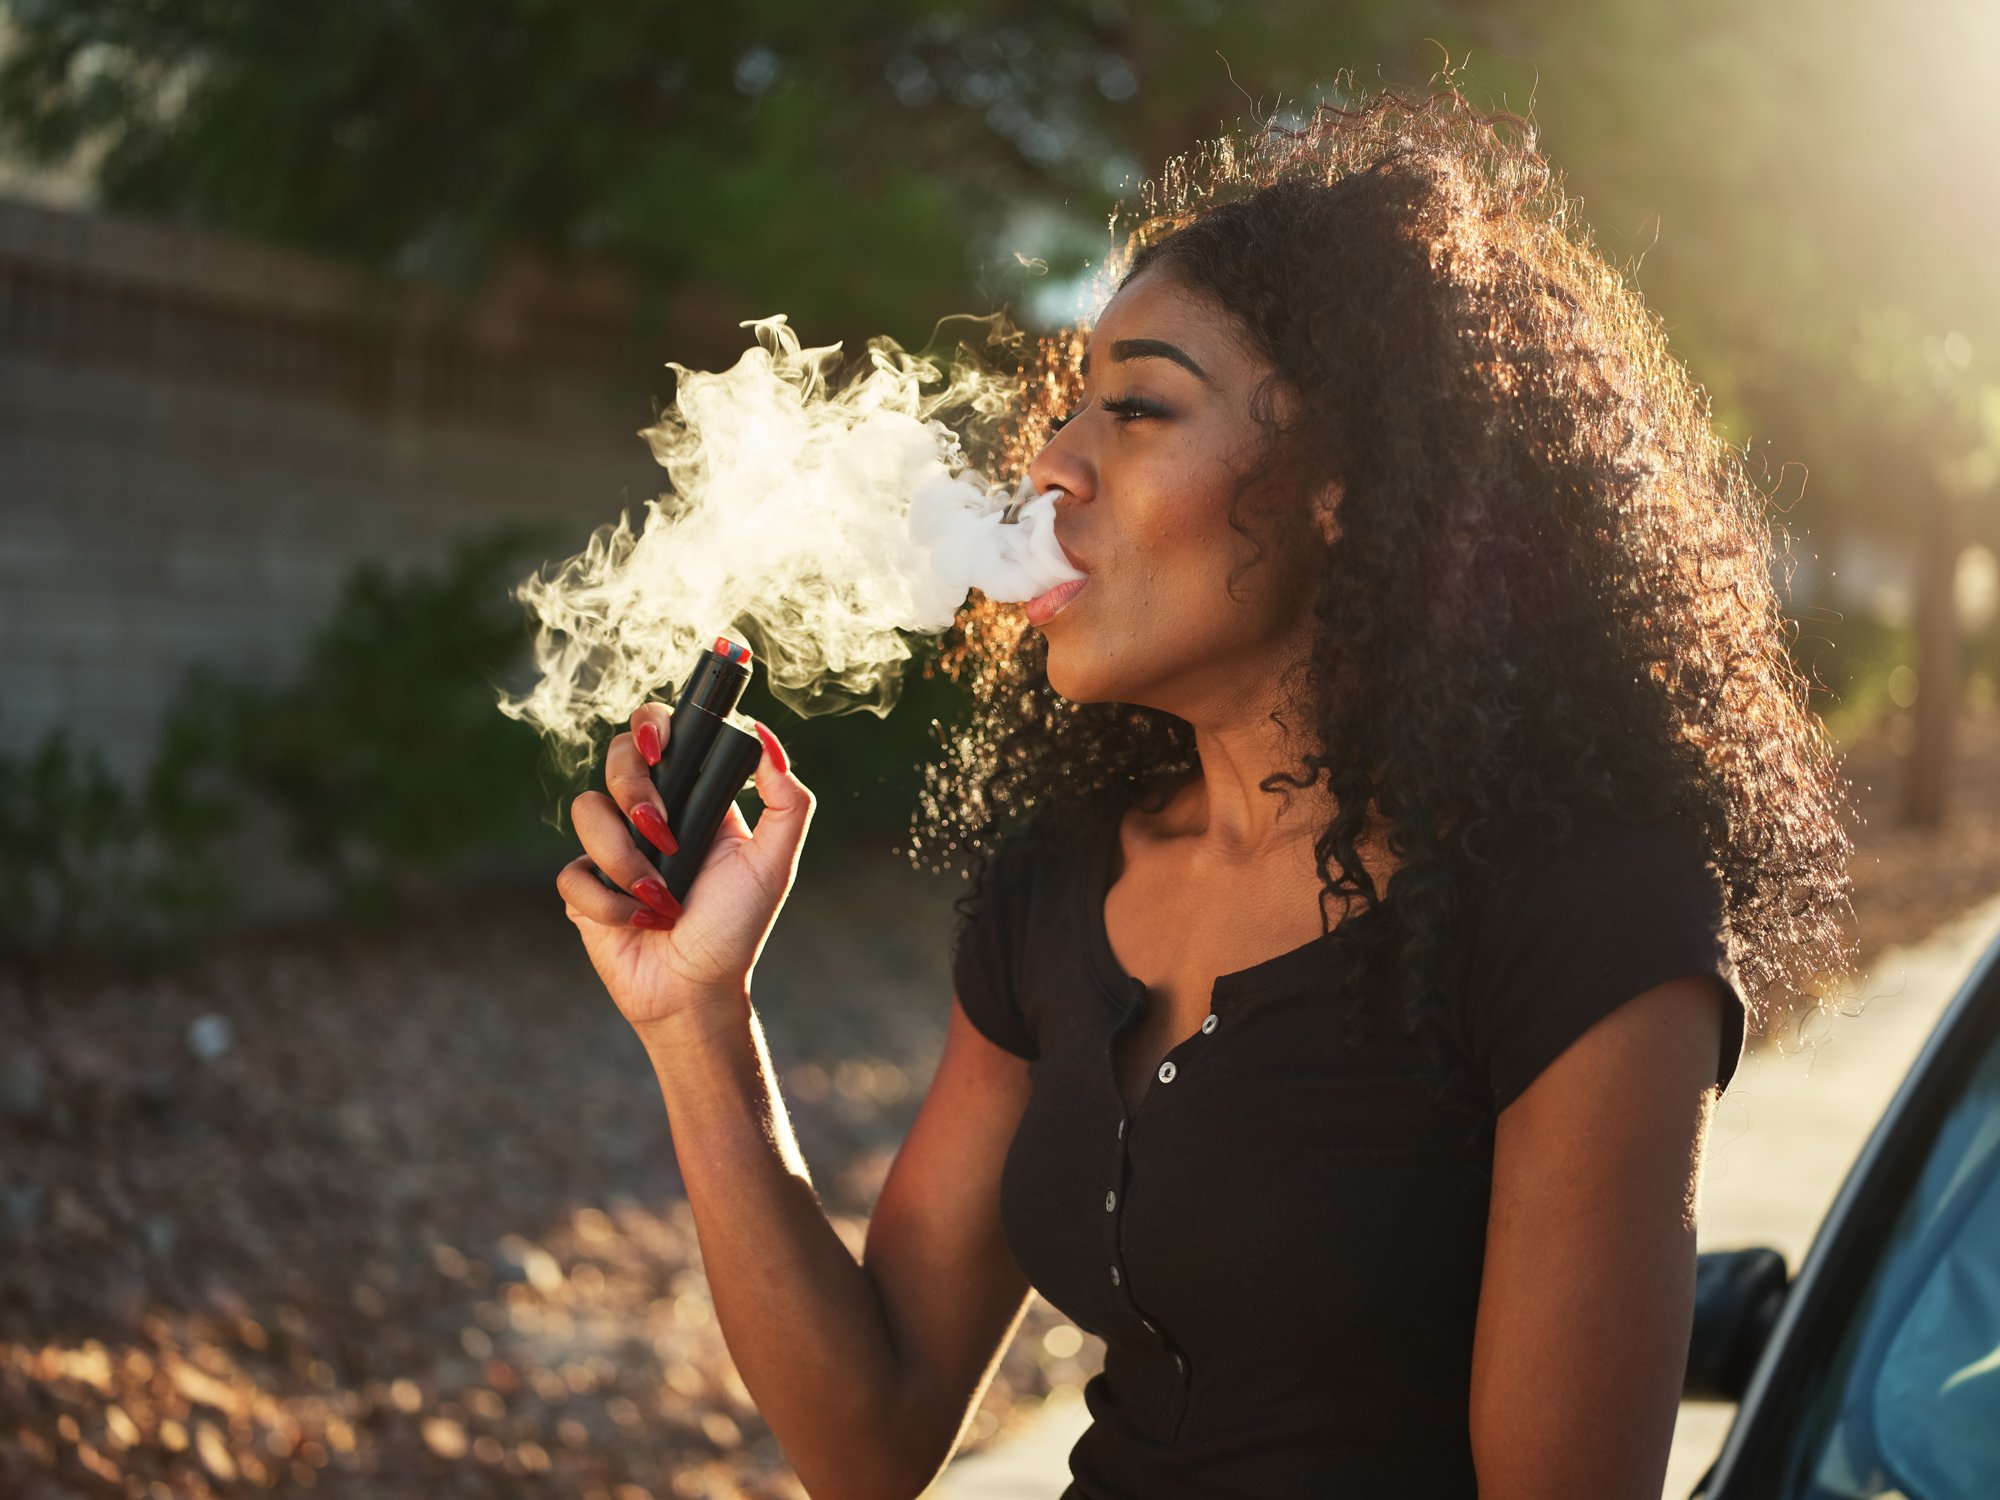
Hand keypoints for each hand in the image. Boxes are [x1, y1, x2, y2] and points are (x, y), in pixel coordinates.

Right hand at [556, 705, 812, 1031]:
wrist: (696, 991)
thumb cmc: (736, 928)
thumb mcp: (774, 863)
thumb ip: (787, 801)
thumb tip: (767, 738)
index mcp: (691, 798)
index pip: (662, 732)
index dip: (652, 725)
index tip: (661, 748)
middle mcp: (648, 814)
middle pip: (617, 756)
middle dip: (635, 790)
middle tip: (663, 834)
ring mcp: (611, 847)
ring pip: (588, 812)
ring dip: (627, 860)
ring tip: (662, 898)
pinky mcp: (584, 887)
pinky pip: (573, 873)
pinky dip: (609, 902)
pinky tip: (640, 921)